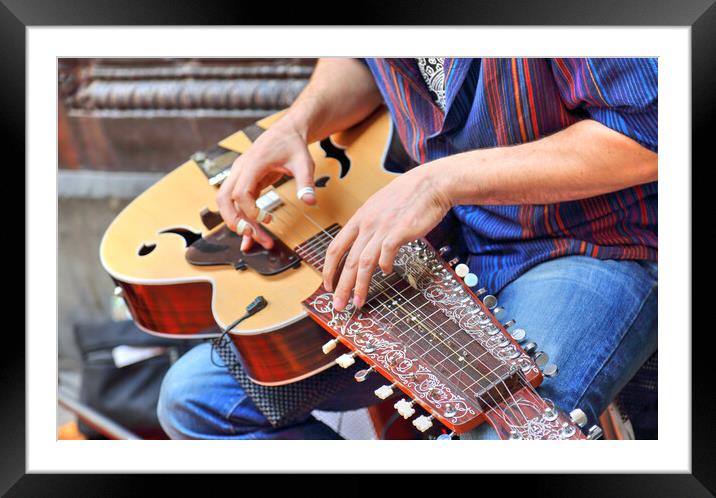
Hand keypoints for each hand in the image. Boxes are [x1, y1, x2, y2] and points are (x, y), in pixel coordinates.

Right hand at [216, 120, 316, 250]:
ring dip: (237, 222)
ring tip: (256, 239)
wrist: (287, 132)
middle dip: (235, 220)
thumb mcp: (304, 163)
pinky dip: (242, 218)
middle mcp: (240, 169)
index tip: (268, 219)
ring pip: (227, 203)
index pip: (240, 192)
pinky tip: (252, 233)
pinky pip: (237, 203)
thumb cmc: (294, 145)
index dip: (250, 210)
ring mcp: (239, 175)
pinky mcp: (244, 182)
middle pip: (224, 199)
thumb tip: (310, 201)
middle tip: (253, 236)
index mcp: (252, 163)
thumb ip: (306, 183)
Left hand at [322, 164, 452, 310]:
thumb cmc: (408, 195)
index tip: (328, 285)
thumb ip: (369, 224)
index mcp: (359, 218)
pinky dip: (384, 267)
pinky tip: (386, 273)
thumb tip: (362, 244)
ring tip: (358, 302)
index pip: (335, 247)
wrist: (430, 184)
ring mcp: (383, 228)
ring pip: (363, 262)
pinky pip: (386, 254)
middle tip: (337, 305)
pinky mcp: (399, 232)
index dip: (329, 269)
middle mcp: (367, 224)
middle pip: (347, 260)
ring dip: (359, 285)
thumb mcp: (379, 206)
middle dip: (340, 286)